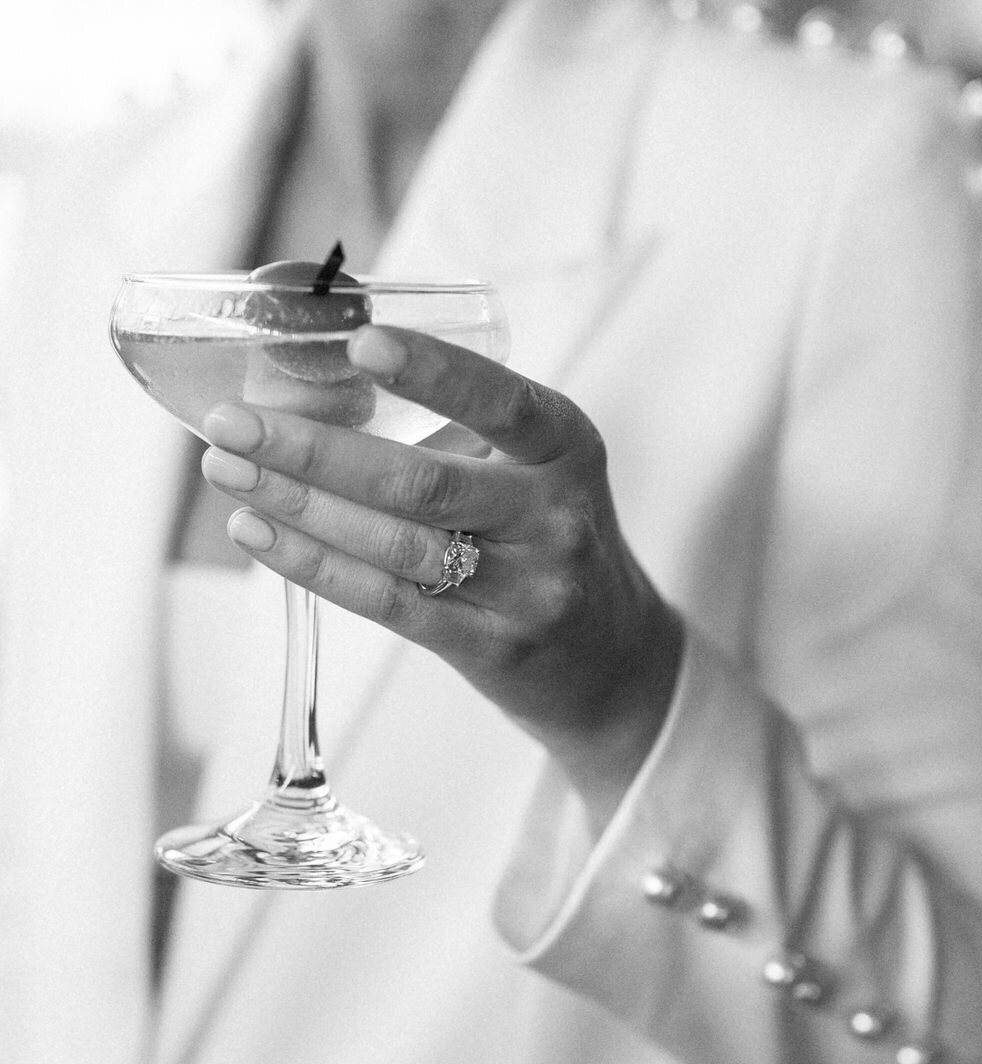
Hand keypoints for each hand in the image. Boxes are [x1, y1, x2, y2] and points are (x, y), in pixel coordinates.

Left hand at [201, 325, 683, 830]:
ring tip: (228, 472)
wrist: (610, 659)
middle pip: (421, 482)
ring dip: (299, 507)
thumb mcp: (530, 468)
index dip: (431, 372)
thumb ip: (451, 429)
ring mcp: (526, 588)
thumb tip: (306, 383)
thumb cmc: (543, 539)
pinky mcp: (491, 646)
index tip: (358, 344)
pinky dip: (315, 566)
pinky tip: (259, 535)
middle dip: (314, 450)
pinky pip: (389, 603)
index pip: (498, 401)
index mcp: (565, 446)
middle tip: (233, 422)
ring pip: (396, 545)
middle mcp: (553, 515)